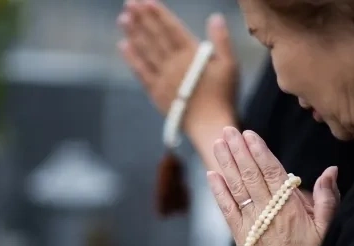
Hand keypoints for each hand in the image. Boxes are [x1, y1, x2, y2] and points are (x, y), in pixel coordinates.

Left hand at [117, 0, 238, 135]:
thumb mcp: (230, 66)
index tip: (146, 1)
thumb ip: (222, 40)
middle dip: (142, 19)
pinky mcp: (156, 92)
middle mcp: (174, 64)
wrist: (210, 125)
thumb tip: (215, 17)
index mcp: (192, 55)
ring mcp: (163, 78)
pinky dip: (132, 58)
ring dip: (134, 34)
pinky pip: (141, 72)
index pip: (172, 29)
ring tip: (123, 19)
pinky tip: (124, 46)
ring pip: (146, 52)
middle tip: (129, 3)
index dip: (159, 14)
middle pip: (155, 37)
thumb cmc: (223, 96)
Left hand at [207, 127, 339, 245]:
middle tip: (228, 130)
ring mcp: (250, 221)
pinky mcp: (239, 233)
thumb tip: (331, 171)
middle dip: (238, 150)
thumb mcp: (326, 228)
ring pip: (236, 186)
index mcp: (289, 206)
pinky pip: (226, 208)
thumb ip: (328, 198)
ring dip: (226, 163)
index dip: (259, 151)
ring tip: (219, 143)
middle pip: (250, 174)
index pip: (272, 172)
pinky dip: (218, 190)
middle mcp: (267, 210)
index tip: (249, 134)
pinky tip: (212, 174)